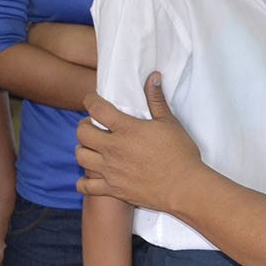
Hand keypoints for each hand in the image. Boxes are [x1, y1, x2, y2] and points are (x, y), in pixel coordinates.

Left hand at [76, 74, 203, 209]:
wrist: (184, 187)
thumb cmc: (180, 154)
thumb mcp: (170, 123)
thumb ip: (156, 100)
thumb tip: (153, 76)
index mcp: (127, 130)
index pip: (97, 108)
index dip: (90, 100)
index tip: (92, 99)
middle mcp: (113, 149)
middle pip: (81, 133)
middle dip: (84, 125)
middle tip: (94, 125)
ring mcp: (111, 171)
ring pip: (80, 156)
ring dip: (83, 149)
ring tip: (93, 147)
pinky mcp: (113, 189)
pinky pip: (85, 186)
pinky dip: (84, 181)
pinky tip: (93, 175)